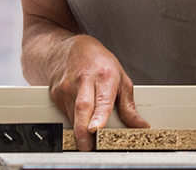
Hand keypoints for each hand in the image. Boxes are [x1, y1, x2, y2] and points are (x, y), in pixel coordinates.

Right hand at [48, 35, 148, 150]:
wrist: (72, 48)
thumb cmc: (99, 62)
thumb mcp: (120, 79)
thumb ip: (129, 106)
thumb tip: (140, 125)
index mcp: (104, 77)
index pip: (102, 100)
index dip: (99, 115)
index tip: (96, 128)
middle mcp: (84, 81)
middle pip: (81, 109)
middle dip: (83, 131)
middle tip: (87, 147)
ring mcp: (67, 87)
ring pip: (72, 115)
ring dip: (80, 129)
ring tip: (88, 138)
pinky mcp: (55, 93)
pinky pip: (65, 113)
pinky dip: (74, 120)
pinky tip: (80, 117)